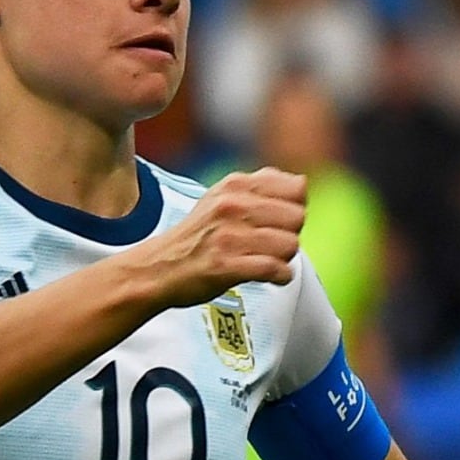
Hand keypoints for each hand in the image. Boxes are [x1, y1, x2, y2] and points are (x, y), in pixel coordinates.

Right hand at [139, 168, 306, 308]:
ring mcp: (229, 235)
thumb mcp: (222, 196)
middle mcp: (233, 205)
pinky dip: (280, 276)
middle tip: (274, 244)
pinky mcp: (226, 265)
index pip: (297, 188)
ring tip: (269, 260)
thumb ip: (259, 186)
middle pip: (297, 217)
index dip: (294, 207)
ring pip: (290, 244)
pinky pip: (274, 269)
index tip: (281, 220)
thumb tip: (301, 183)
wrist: (158, 267)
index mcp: (235, 184)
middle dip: (291, 233)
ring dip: (285, 258)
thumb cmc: (197, 235)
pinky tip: (272, 277)